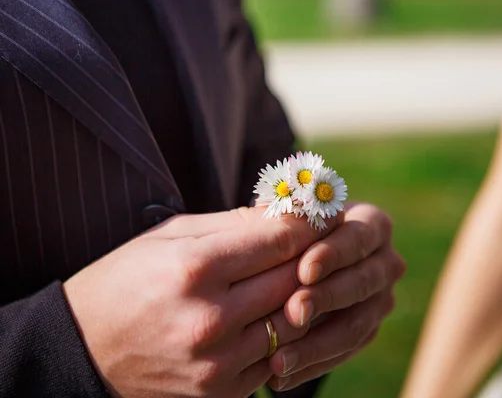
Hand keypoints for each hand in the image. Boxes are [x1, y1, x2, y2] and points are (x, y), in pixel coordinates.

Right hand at [63, 207, 339, 397]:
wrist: (85, 350)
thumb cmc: (126, 280)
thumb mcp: (170, 237)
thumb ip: (234, 224)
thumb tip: (287, 211)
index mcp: (195, 269)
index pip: (280, 240)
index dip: (311, 223)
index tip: (324, 212)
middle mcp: (211, 319)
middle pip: (295, 280)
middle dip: (315, 255)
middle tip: (326, 239)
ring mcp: (219, 363)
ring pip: (295, 321)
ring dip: (307, 295)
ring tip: (309, 274)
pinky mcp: (222, 392)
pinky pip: (277, 357)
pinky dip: (286, 333)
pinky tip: (280, 312)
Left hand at [267, 203, 405, 390]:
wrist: (292, 258)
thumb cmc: (285, 226)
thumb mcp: (282, 211)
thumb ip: (285, 207)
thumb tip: (281, 202)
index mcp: (373, 224)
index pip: (359, 237)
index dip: (334, 253)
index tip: (305, 270)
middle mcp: (385, 263)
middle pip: (363, 282)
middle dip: (327, 298)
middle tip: (294, 312)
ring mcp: (379, 301)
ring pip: (356, 325)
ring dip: (316, 344)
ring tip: (278, 359)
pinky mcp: (365, 332)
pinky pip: (343, 354)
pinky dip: (311, 366)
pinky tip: (278, 377)